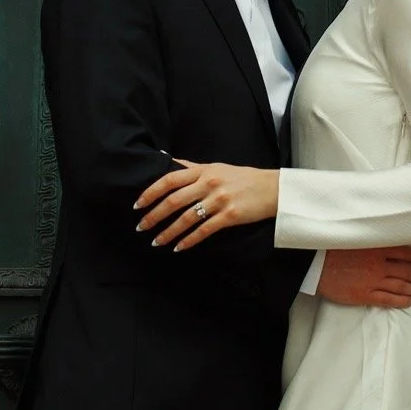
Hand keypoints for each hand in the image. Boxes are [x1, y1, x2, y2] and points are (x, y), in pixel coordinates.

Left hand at [135, 162, 278, 249]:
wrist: (272, 188)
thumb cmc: (242, 177)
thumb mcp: (215, 166)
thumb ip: (190, 166)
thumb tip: (165, 161)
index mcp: (203, 170)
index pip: (170, 179)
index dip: (151, 192)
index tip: (138, 205)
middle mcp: (209, 183)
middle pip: (174, 200)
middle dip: (154, 215)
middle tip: (141, 227)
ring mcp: (220, 200)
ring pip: (186, 218)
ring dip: (168, 232)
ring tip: (156, 242)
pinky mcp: (230, 216)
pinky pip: (204, 230)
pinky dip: (189, 240)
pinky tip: (178, 248)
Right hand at [316, 246, 410, 308]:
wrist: (314, 264)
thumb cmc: (331, 249)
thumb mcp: (355, 238)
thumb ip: (372, 241)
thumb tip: (386, 241)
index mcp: (376, 248)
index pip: (404, 252)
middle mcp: (378, 265)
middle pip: (406, 271)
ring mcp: (372, 281)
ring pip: (400, 286)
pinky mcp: (364, 295)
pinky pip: (387, 299)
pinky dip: (400, 301)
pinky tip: (408, 302)